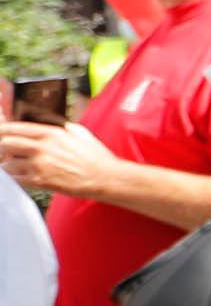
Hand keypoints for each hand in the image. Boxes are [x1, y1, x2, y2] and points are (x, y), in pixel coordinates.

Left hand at [0, 120, 119, 202]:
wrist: (106, 178)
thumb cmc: (96, 157)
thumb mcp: (81, 133)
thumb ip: (61, 127)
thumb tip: (47, 124)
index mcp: (51, 133)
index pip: (16, 128)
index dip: (2, 129)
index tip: (0, 132)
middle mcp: (42, 148)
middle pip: (6, 144)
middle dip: (3, 148)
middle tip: (5, 152)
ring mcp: (40, 166)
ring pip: (8, 164)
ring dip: (9, 166)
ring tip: (16, 167)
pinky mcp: (41, 182)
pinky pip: (16, 180)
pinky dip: (17, 179)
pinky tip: (24, 177)